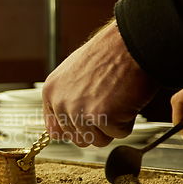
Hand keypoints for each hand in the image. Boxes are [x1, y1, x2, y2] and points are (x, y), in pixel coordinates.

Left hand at [42, 20, 158, 146]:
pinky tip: (126, 100)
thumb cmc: (109, 54)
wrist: (131, 43)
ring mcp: (80, 111)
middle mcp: (61, 103)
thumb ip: (66, 100)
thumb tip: (66, 125)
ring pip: (99, 140)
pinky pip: (119, 134)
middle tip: (108, 106)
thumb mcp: (73, 74)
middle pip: (79, 139)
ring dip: (113, 126)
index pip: (55, 131)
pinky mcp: (102, 116)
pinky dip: (128, 121)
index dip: (75, 131)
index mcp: (51, 92)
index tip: (86, 125)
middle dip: (97, 128)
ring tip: (117, 100)